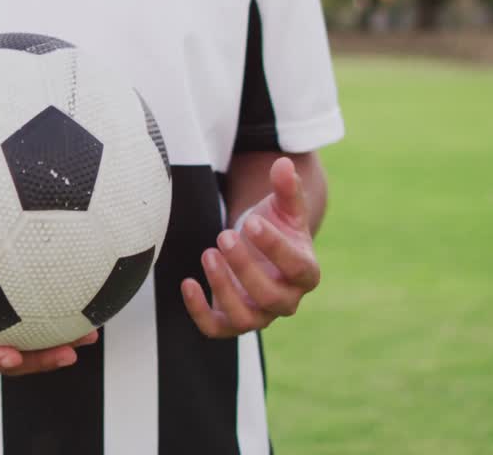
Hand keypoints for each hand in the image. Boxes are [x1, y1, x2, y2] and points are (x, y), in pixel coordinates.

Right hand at [0, 251, 97, 375]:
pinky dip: (54, 314)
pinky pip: (29, 321)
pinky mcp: (1, 317)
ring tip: (92, 333)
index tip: (13, 358)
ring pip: (27, 342)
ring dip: (59, 341)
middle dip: (41, 359)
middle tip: (72, 351)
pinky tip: (84, 298)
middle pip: (10, 358)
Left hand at [182, 157, 321, 337]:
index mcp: (306, 272)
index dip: (275, 247)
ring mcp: (259, 314)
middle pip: (271, 296)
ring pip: (245, 318)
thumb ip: (287, 187)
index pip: (297, 267)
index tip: (252, 221)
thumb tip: (283, 164)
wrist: (261, 251)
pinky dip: (199, 311)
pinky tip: (187, 282)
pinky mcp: (231, 321)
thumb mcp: (283, 206)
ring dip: (224, 288)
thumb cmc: (275, 227)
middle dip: (245, 267)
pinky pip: (216, 329)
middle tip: (224, 236)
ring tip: (208, 253)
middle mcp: (286, 299)